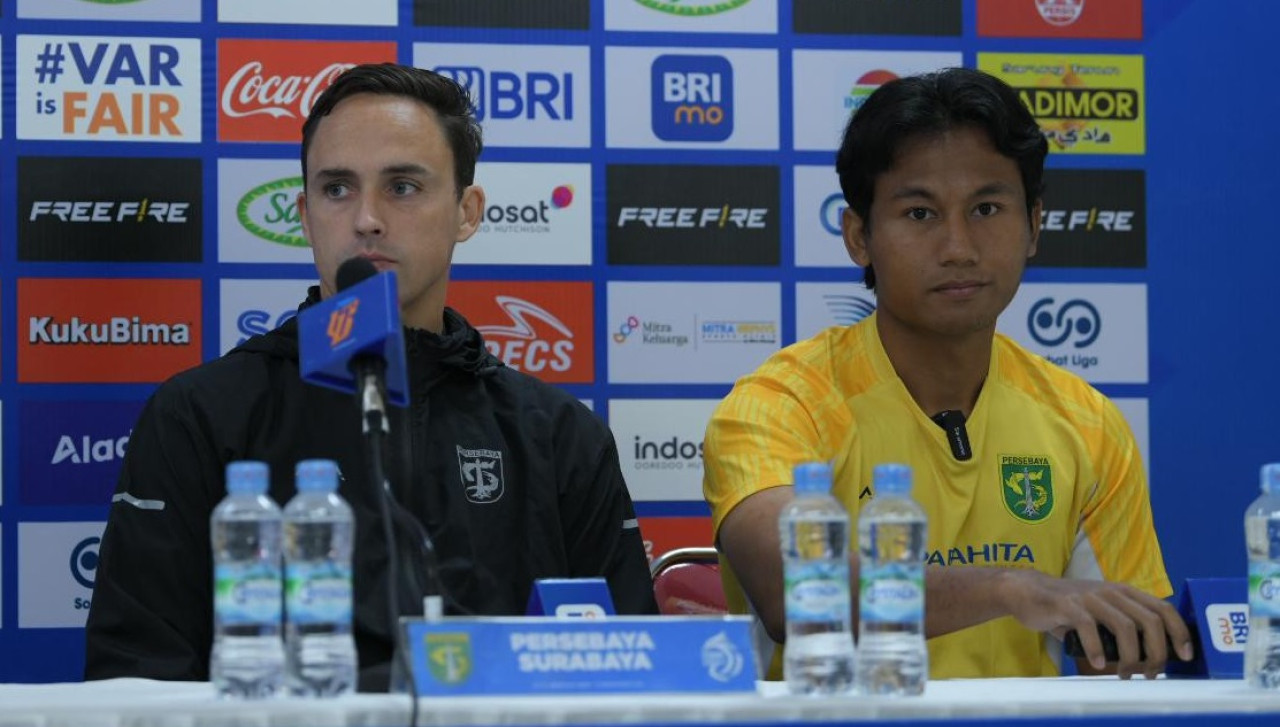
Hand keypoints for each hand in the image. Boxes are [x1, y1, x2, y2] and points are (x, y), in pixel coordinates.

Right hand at [997, 570, 1193, 678]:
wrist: (1026, 591)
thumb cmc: (1067, 606)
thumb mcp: (1100, 610)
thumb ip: (1121, 625)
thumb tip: (1149, 656)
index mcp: (1124, 592)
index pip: (1163, 608)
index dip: (1179, 632)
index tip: (1185, 656)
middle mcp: (1111, 592)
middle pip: (1149, 621)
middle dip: (1156, 653)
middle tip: (1149, 674)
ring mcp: (1090, 597)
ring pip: (1125, 626)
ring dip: (1130, 656)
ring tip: (1125, 674)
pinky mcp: (1067, 604)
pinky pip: (1089, 627)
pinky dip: (1097, 649)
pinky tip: (1098, 665)